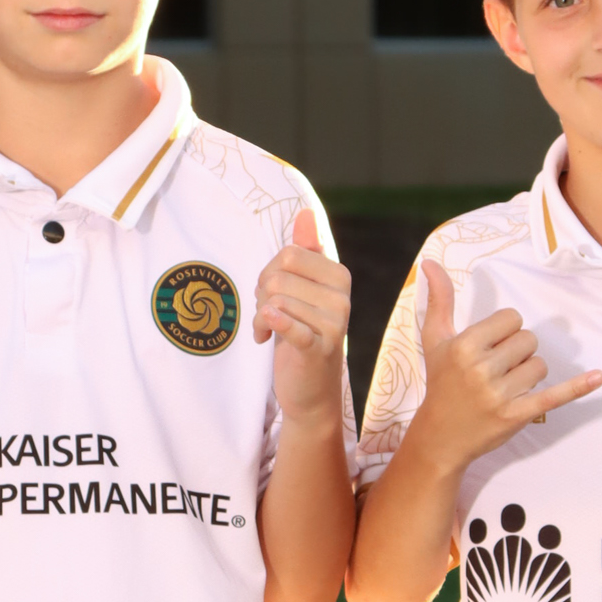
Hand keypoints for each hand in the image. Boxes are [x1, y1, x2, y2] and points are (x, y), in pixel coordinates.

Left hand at [254, 208, 350, 427]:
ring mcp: (334, 325)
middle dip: (262, 294)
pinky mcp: (318, 349)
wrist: (311, 389)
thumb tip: (306, 212)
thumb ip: (306, 251)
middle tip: (267, 313)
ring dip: (260, 317)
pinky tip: (264, 333)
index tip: (271, 293)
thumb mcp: (304, 289)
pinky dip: (273, 324)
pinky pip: (289, 325)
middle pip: (278, 276)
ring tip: (267, 331)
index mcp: (339, 276)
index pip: (289, 254)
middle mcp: (342, 298)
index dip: (269, 271)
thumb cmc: (304, 333)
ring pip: (275, 300)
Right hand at [412, 258, 601, 468]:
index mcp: (464, 345)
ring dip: (529, 373)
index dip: (505, 331)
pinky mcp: (516, 415)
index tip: (491, 347)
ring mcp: (500, 394)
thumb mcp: (435, 340)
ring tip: (506, 386)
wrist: (440, 436)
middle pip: (528, 340)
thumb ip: (439, 300)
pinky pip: (554, 396)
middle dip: (518, 352)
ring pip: (540, 365)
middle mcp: (481, 369)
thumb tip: (430, 262)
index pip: (512, 318)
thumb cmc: (441, 383)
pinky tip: (599, 377)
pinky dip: (578, 387)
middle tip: (496, 370)